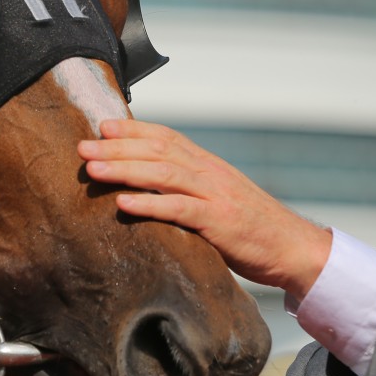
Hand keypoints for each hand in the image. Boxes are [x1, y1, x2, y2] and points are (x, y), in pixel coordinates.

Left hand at [78, 119, 332, 298]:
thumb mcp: (221, 200)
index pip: (167, 136)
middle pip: (157, 151)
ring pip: (163, 174)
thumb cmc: (253, 229)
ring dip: (124, 169)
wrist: (293, 248)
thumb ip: (192, 191)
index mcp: (209, 165)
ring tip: (93, 170)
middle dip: (117, 148)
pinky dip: (149, 204)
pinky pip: (178, 209)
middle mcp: (210, 173)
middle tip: (82, 147)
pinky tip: (123, 203)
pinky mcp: (219, 222)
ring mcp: (215, 195)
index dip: (133, 129)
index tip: (102, 126)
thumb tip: (155, 190)